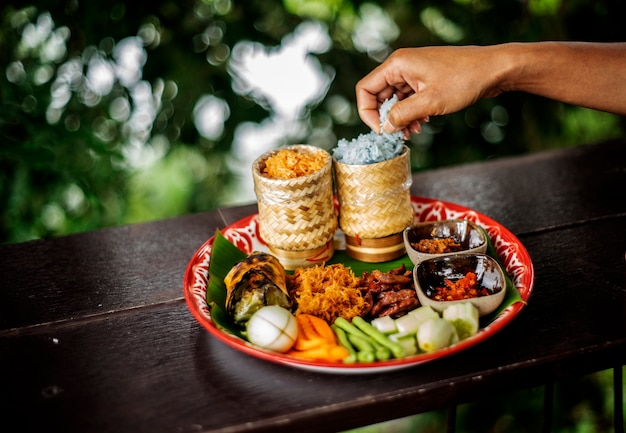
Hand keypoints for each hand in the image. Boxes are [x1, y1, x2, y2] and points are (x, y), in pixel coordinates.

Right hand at [356, 46, 506, 134]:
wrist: (494, 70)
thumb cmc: (464, 79)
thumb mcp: (429, 102)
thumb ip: (402, 115)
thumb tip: (385, 127)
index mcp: (397, 65)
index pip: (365, 89)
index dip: (368, 113)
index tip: (382, 130)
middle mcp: (401, 66)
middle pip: (378, 96)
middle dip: (386, 118)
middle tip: (399, 135)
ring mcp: (413, 72)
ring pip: (394, 99)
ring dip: (400, 118)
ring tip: (413, 131)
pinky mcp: (424, 79)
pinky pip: (408, 98)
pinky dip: (411, 112)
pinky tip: (422, 123)